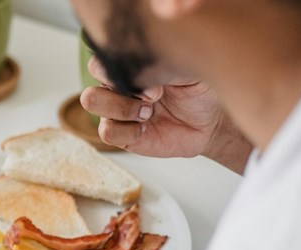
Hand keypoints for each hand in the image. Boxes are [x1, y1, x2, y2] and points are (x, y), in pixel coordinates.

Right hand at [80, 57, 252, 173]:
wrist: (209, 120)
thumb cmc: (196, 89)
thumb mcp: (184, 66)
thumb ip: (160, 62)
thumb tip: (139, 71)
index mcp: (127, 66)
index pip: (100, 61)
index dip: (117, 68)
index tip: (153, 78)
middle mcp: (116, 87)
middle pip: (91, 81)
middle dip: (121, 89)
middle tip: (154, 96)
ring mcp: (116, 112)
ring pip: (92, 103)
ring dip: (123, 108)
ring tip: (150, 112)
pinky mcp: (122, 136)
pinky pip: (106, 132)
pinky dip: (127, 130)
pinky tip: (146, 128)